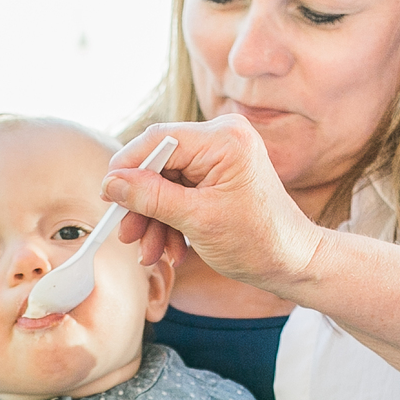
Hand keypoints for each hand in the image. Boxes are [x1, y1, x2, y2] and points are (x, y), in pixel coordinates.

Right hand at [106, 116, 325, 293]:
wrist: (292, 262)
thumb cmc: (258, 241)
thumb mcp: (197, 220)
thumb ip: (151, 197)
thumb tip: (111, 182)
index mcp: (224, 138)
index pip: (158, 139)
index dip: (127, 167)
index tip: (107, 196)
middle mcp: (223, 138)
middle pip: (159, 163)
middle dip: (143, 205)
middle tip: (127, 234)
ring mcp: (221, 156)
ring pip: (166, 182)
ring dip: (155, 220)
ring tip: (151, 254)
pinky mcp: (218, 175)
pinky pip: (181, 192)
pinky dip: (171, 221)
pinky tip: (172, 250)